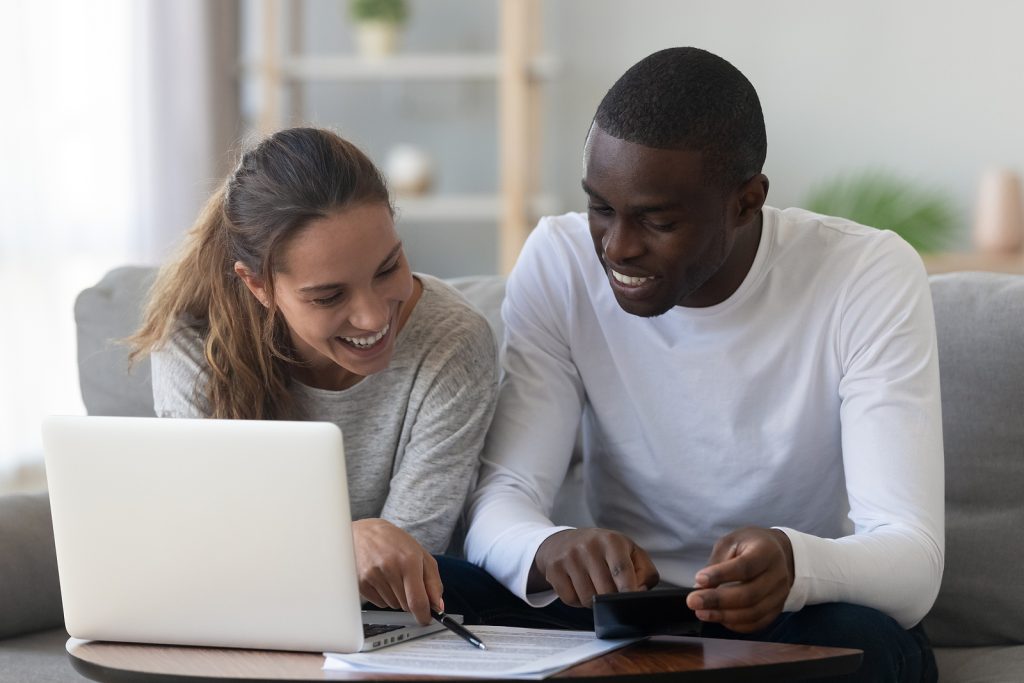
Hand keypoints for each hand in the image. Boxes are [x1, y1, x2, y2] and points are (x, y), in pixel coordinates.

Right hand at [351, 518, 442, 624]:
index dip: (424, 615)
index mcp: (409, 561)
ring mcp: (373, 576)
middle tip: (407, 581)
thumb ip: (433, 582)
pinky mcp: (361, 583)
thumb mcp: (422, 556)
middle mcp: (390, 568)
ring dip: (397, 597)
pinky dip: (384, 596)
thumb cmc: (395, 542)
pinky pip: (380, 604)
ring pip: (393, 605)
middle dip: (411, 599)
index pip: (418, 601)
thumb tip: (438, 606)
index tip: (426, 619)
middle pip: (406, 606)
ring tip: (392, 576)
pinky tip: (382, 579)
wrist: (364, 533)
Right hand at [530, 528, 659, 607]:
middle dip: (611, 599)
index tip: (630, 602)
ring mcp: (569, 557)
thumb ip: (644, 572)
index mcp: (612, 540)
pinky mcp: (554, 569)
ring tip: (594, 587)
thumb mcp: (630, 552)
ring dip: (594, 602)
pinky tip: (578, 587)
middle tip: (611, 591)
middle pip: (605, 591)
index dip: (628, 590)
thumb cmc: (604, 551)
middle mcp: (588, 546)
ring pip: (587, 599)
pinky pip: (570, 600)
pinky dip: (577, 601)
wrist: (563, 542)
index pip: (621, 570)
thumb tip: (639, 592)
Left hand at [686, 527, 793, 632]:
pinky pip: (758, 623)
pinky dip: (736, 624)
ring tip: (701, 612)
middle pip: (749, 594)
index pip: (745, 567)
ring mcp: (780, 594)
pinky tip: (719, 618)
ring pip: (753, 613)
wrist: (777, 552)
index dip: (721, 575)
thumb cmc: (749, 545)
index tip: (699, 579)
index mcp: (766, 551)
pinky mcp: (777, 608)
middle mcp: (778, 574)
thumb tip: (700, 587)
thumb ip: (717, 563)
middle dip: (718, 601)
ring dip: (724, 616)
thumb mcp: (731, 542)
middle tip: (693, 601)